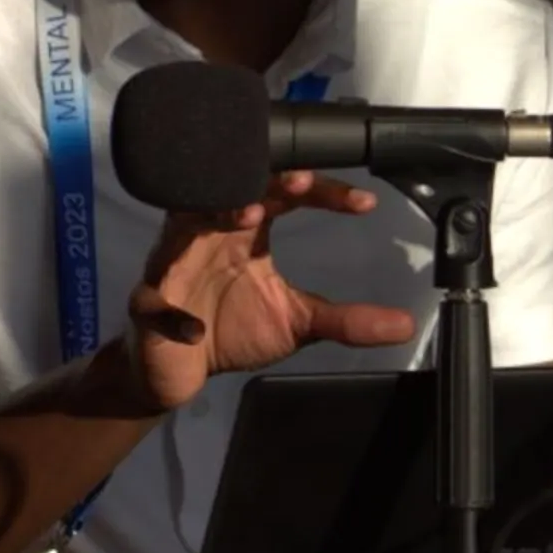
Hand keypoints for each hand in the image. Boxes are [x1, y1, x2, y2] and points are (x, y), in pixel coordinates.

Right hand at [126, 170, 418, 411]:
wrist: (175, 371)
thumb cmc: (231, 331)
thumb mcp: (297, 324)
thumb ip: (346, 321)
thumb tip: (405, 324)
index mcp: (244, 229)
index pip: (285, 193)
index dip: (322, 192)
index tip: (363, 204)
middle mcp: (209, 233)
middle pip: (235, 190)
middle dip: (265, 181)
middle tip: (302, 182)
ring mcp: (175, 261)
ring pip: (185, 225)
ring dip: (214, 218)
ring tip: (249, 217)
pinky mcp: (147, 301)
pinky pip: (152, 296)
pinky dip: (169, 309)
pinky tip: (194, 325)